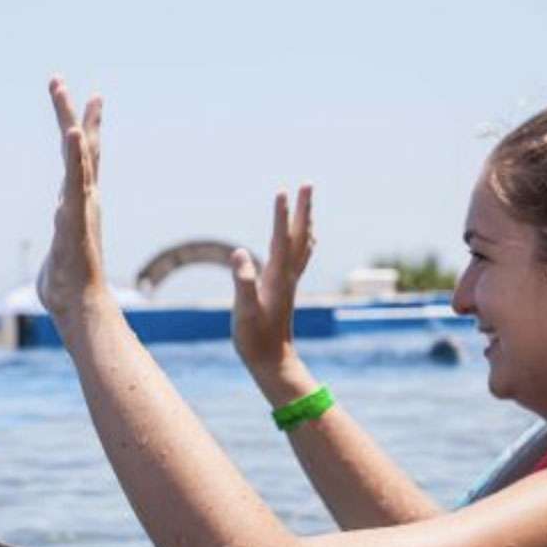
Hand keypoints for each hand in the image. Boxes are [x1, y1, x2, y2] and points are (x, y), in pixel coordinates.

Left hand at [37, 77, 109, 320]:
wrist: (79, 304)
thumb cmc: (67, 286)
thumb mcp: (59, 257)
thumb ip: (60, 251)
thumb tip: (58, 264)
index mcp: (78, 203)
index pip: (81, 160)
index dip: (83, 130)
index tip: (86, 103)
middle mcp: (83, 198)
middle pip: (79, 148)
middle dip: (71, 113)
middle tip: (57, 81)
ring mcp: (81, 206)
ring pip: (77, 156)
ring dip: (70, 123)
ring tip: (62, 93)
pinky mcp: (76, 216)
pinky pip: (77, 179)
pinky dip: (76, 155)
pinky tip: (73, 133)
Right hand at [230, 184, 314, 377]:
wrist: (273, 363)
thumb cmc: (255, 339)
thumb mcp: (244, 312)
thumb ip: (243, 282)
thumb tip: (239, 253)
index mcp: (278, 277)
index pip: (281, 239)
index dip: (281, 214)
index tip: (282, 191)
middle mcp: (288, 276)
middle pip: (300, 236)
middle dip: (303, 209)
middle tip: (307, 184)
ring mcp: (289, 282)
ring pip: (303, 245)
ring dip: (305, 222)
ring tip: (307, 203)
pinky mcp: (286, 290)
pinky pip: (298, 257)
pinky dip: (302, 241)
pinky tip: (302, 240)